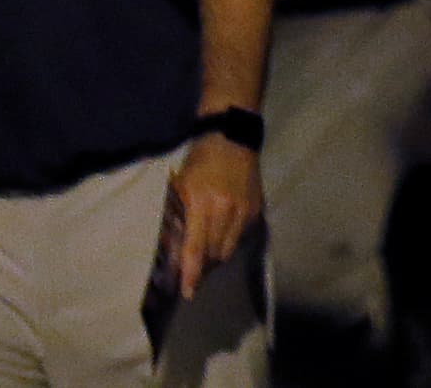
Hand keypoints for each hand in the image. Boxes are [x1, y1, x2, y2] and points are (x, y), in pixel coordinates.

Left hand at [170, 132, 262, 293]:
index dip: (191, 273)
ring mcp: (244, 210)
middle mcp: (226, 210)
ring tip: (207, 254)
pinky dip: (229, 241)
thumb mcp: (181, 187)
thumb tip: (173, 250)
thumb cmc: (199, 161)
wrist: (232, 138)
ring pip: (229, 249)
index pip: (195, 248)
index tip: (187, 293)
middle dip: (202, 266)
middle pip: (214, 254)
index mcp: (202, 204)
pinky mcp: (256, 209)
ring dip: (216, 257)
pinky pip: (241, 237)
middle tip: (192, 271)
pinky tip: (222, 234)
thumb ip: (178, 218)